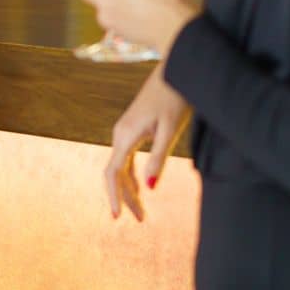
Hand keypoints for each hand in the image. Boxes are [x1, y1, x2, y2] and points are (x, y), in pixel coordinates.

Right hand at [104, 63, 190, 221]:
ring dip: (131, 188)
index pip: (113, 173)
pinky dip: (134, 175)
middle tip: (140, 220)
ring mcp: (127, 130)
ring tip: (142, 211)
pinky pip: (129, 158)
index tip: (117, 217)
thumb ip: (159, 158)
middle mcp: (121, 133)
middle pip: (117, 173)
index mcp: (126, 135)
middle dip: (126, 197)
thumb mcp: (170, 130)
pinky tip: (143, 187)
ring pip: (123, 166)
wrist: (175, 68)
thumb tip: (151, 189)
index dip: (114, 196)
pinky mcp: (135, 128)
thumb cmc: (175, 97)